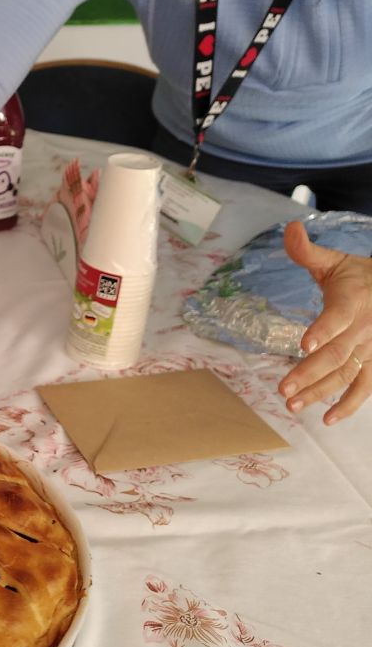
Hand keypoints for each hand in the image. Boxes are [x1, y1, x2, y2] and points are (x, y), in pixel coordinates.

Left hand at [279, 220, 371, 423]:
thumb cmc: (359, 276)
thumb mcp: (335, 261)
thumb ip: (308, 251)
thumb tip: (290, 227)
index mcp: (352, 301)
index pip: (337, 317)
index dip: (322, 330)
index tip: (304, 343)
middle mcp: (364, 329)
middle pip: (337, 354)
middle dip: (310, 372)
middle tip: (282, 388)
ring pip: (347, 375)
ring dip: (322, 393)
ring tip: (293, 405)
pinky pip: (366, 387)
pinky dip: (349, 405)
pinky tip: (328, 419)